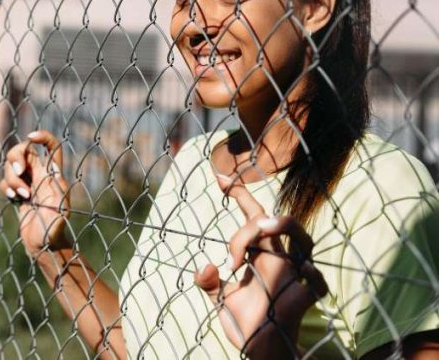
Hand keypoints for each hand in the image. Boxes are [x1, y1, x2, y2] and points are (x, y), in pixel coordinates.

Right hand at [0, 130, 70, 256]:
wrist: (44, 246)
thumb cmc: (55, 231)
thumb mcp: (60, 214)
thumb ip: (58, 195)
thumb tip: (56, 173)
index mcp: (52, 175)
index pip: (51, 147)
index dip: (42, 136)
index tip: (31, 137)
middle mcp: (40, 175)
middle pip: (22, 150)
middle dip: (15, 157)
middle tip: (20, 171)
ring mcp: (27, 184)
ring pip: (11, 167)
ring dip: (12, 179)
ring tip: (22, 196)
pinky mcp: (17, 194)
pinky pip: (5, 182)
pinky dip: (6, 189)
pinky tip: (14, 200)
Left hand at [194, 174, 328, 357]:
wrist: (260, 352)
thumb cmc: (246, 323)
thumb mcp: (220, 299)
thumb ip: (209, 282)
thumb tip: (203, 267)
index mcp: (261, 256)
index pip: (254, 217)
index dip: (239, 195)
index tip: (219, 177)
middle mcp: (279, 261)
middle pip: (275, 221)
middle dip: (253, 218)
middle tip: (231, 248)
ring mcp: (293, 278)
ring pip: (303, 239)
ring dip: (281, 227)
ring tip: (257, 230)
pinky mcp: (301, 300)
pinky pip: (316, 282)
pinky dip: (310, 276)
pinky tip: (297, 274)